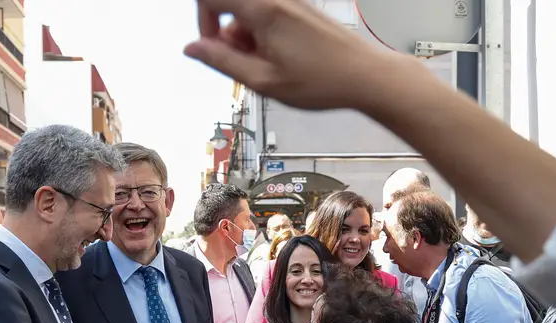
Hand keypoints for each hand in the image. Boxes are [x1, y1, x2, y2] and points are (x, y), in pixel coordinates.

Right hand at [185, 0, 390, 110]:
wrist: (364, 76)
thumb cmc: (321, 81)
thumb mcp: (263, 81)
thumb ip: (222, 62)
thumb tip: (191, 48)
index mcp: (263, 11)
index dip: (203, 22)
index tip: (212, 48)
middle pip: (230, 2)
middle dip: (224, 30)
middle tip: (241, 60)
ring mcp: (291, 1)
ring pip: (249, 8)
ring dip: (245, 34)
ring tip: (263, 64)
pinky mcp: (300, 7)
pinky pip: (268, 11)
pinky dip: (262, 32)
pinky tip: (277, 57)